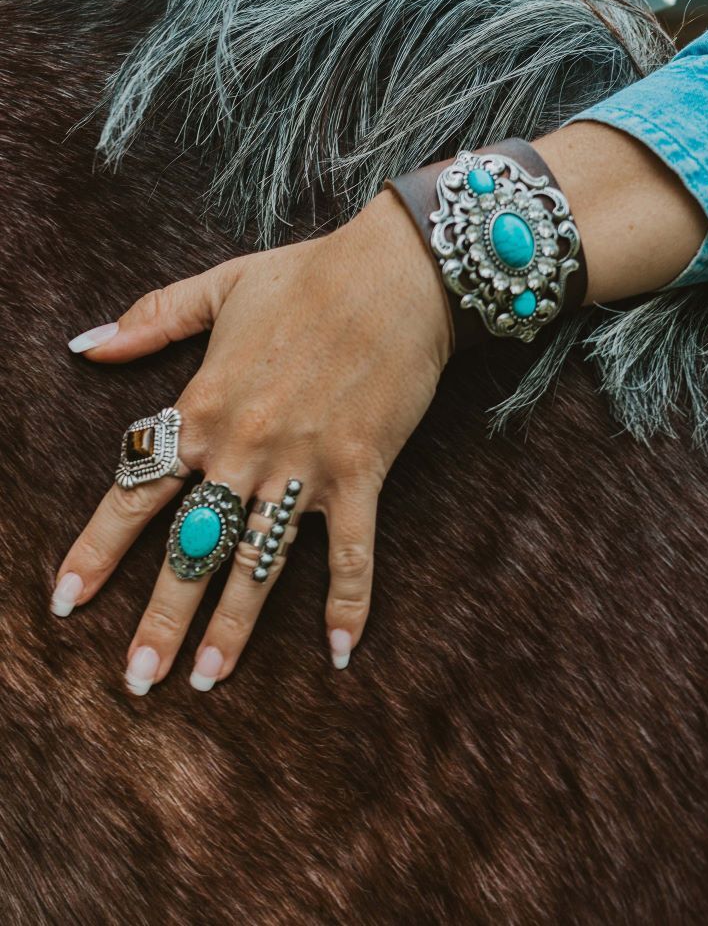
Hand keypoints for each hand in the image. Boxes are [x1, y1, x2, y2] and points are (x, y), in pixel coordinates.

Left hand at [53, 190, 451, 692]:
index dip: (96, 551)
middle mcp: (243, 449)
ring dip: (233, 628)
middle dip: (160, 618)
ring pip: (259, 563)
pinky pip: (351, 553)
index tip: (66, 604)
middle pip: (191, 547)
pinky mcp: (358, 474)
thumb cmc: (306, 277)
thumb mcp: (218, 285)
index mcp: (203, 407)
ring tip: (208, 681)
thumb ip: (149, 319)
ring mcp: (302, 466)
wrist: (394, 274)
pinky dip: (348, 603)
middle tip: (138, 680)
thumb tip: (83, 345)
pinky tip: (341, 652)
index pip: (135, 492)